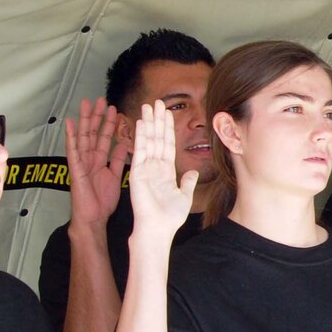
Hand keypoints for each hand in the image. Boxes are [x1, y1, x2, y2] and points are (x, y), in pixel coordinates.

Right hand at [64, 98, 130, 228]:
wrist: (94, 217)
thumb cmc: (103, 201)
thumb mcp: (115, 176)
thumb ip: (116, 160)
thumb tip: (123, 144)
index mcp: (99, 161)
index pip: (104, 138)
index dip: (109, 124)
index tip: (114, 108)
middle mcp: (89, 159)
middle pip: (92, 133)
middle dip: (96, 116)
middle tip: (99, 99)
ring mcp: (81, 162)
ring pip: (83, 137)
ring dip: (84, 120)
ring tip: (86, 103)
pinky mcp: (75, 168)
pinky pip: (72, 150)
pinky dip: (70, 136)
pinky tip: (69, 122)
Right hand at [129, 100, 197, 241]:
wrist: (159, 228)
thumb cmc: (169, 217)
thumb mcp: (184, 196)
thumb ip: (188, 181)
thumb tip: (194, 171)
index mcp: (166, 171)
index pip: (167, 145)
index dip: (168, 129)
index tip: (168, 114)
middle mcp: (154, 167)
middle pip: (157, 138)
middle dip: (157, 120)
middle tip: (157, 102)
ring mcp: (145, 168)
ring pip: (148, 140)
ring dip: (148, 123)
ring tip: (148, 106)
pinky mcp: (137, 172)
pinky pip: (140, 150)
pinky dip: (141, 136)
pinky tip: (142, 123)